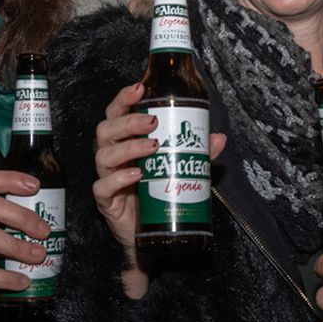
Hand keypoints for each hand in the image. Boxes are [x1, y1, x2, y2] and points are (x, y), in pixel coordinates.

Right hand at [91, 81, 225, 298]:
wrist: (152, 234)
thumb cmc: (160, 192)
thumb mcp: (182, 168)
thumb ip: (198, 153)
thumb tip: (218, 137)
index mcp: (126, 141)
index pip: (117, 113)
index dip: (124, 98)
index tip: (140, 87)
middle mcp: (112, 156)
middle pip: (107, 130)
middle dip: (128, 121)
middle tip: (153, 122)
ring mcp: (107, 178)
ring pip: (105, 155)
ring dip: (128, 147)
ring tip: (152, 146)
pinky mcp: (106, 202)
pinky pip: (103, 187)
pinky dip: (118, 179)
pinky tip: (136, 175)